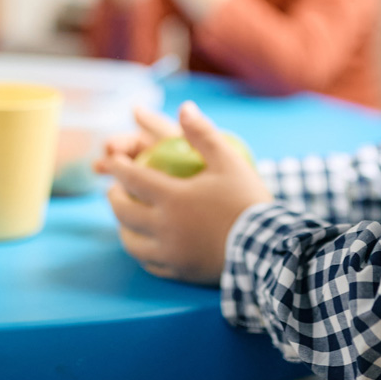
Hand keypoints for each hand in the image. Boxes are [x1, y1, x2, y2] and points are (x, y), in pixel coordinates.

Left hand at [99, 102, 272, 284]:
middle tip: (116, 188)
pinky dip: (142, 250)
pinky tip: (146, 243)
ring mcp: (170, 253)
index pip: (132, 179)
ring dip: (123, 226)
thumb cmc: (248, 201)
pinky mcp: (180, 272)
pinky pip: (150, 263)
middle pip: (123, 211)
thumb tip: (184, 107)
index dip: (117, 167)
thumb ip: (203, 134)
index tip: (111, 159)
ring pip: (131, 242)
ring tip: (127, 216)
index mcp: (173, 197)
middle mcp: (164, 227)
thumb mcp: (229, 161)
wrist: (269, 248)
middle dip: (114, 196)